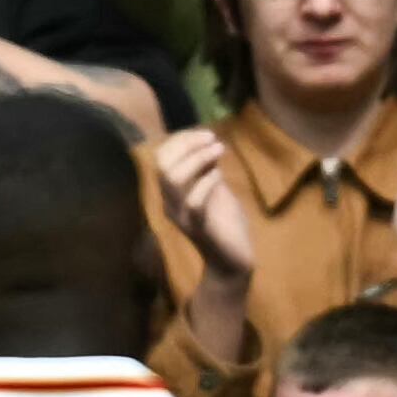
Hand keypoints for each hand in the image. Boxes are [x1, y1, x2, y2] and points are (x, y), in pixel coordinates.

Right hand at [152, 128, 256, 283]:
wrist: (234, 262)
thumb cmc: (225, 225)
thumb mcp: (215, 190)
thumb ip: (207, 170)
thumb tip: (206, 142)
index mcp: (170, 193)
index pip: (162, 157)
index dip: (181, 140)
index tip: (206, 134)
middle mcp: (169, 203)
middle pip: (163, 164)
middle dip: (187, 144)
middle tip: (212, 138)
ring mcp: (181, 217)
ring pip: (173, 180)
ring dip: (197, 158)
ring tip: (218, 150)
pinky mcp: (198, 229)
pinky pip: (193, 202)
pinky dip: (206, 183)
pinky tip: (219, 175)